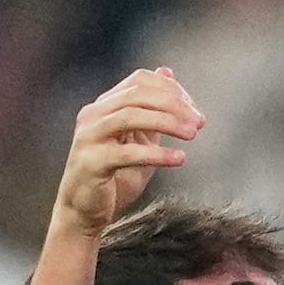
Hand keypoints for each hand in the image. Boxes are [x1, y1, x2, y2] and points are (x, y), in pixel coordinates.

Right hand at [54, 68, 203, 237]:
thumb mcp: (140, 138)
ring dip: (167, 121)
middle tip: (198, 122)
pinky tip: (179, 158)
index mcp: (105, 106)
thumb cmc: (115, 176)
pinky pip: (127, 153)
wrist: (85, 212)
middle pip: (136, 95)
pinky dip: (157, 154)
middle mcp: (93, 116)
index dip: (171, 89)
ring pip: (130, 116)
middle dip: (173, 104)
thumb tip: (168, 72)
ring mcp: (89, 138)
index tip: (194, 108)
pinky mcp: (91, 163)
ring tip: (192, 134)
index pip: (139, 81)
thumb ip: (154, 110)